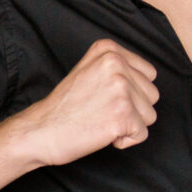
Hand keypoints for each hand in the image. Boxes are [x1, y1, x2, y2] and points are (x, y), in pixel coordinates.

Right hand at [16, 39, 158, 165]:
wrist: (39, 130)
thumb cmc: (65, 107)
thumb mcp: (89, 70)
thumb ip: (118, 67)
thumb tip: (150, 77)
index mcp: (109, 50)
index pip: (149, 74)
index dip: (132, 92)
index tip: (104, 96)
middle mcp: (116, 64)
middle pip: (152, 95)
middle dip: (133, 109)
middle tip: (100, 110)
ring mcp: (120, 89)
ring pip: (150, 115)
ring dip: (129, 124)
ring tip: (100, 119)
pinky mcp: (122, 115)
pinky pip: (142, 134)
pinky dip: (125, 140)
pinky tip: (102, 132)